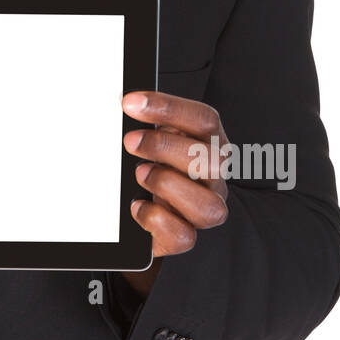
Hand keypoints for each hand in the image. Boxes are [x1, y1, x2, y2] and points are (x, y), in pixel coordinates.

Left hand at [117, 90, 229, 298]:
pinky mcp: (184, 235)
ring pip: (209, 207)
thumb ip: (145, 122)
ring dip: (168, 185)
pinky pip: (184, 236)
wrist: (141, 202)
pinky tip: (136, 205)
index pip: (204, 120)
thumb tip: (125, 104)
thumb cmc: (150, 159)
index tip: (130, 103)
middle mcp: (214, 176)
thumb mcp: (151, 134)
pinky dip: (157, 219)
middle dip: (165, 147)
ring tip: (139, 174)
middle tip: (130, 141)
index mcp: (209, 142)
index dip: (168, 108)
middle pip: (213, 160)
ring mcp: (204, 208)